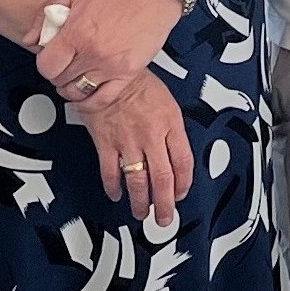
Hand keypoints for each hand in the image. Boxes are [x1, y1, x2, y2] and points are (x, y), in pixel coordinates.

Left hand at [37, 0, 181, 109]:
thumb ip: (46, 15)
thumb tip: (31, 38)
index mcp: (78, 32)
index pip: (46, 65)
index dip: (44, 63)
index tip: (50, 58)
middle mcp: (93, 52)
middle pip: (60, 80)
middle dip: (57, 73)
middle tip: (63, 64)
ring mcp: (111, 66)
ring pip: (78, 92)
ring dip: (71, 88)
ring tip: (73, 78)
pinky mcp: (128, 74)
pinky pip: (103, 99)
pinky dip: (90, 102)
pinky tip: (87, 95)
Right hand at [75, 72, 193, 225]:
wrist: (107, 72)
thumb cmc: (138, 83)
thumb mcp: (167, 102)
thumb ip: (171, 130)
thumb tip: (175, 156)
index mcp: (171, 124)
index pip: (184, 162)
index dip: (184, 184)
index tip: (181, 195)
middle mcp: (151, 135)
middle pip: (163, 178)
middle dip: (165, 203)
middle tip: (165, 218)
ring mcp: (128, 141)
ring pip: (138, 180)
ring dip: (140, 202)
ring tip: (141, 213)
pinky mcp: (106, 143)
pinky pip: (111, 172)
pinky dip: (114, 187)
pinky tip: (116, 195)